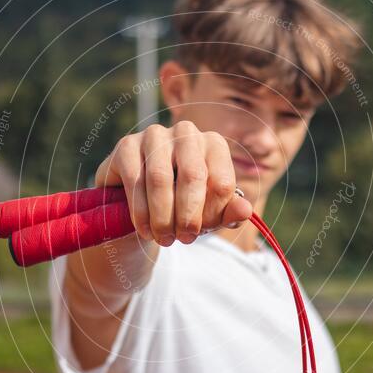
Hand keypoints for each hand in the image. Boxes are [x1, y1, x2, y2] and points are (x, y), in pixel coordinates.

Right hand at [94, 121, 252, 245]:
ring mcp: (155, 135)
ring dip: (163, 217)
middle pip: (193, 176)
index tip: (201, 232)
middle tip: (184, 239)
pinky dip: (141, 211)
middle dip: (188, 215)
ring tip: (164, 239)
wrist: (141, 197)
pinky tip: (145, 230)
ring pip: (160, 179)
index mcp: (214, 144)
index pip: (221, 182)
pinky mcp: (127, 145)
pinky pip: (135, 180)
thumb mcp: (209, 210)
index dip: (212, 213)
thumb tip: (245, 211)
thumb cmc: (182, 201)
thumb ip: (229, 211)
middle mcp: (187, 132)